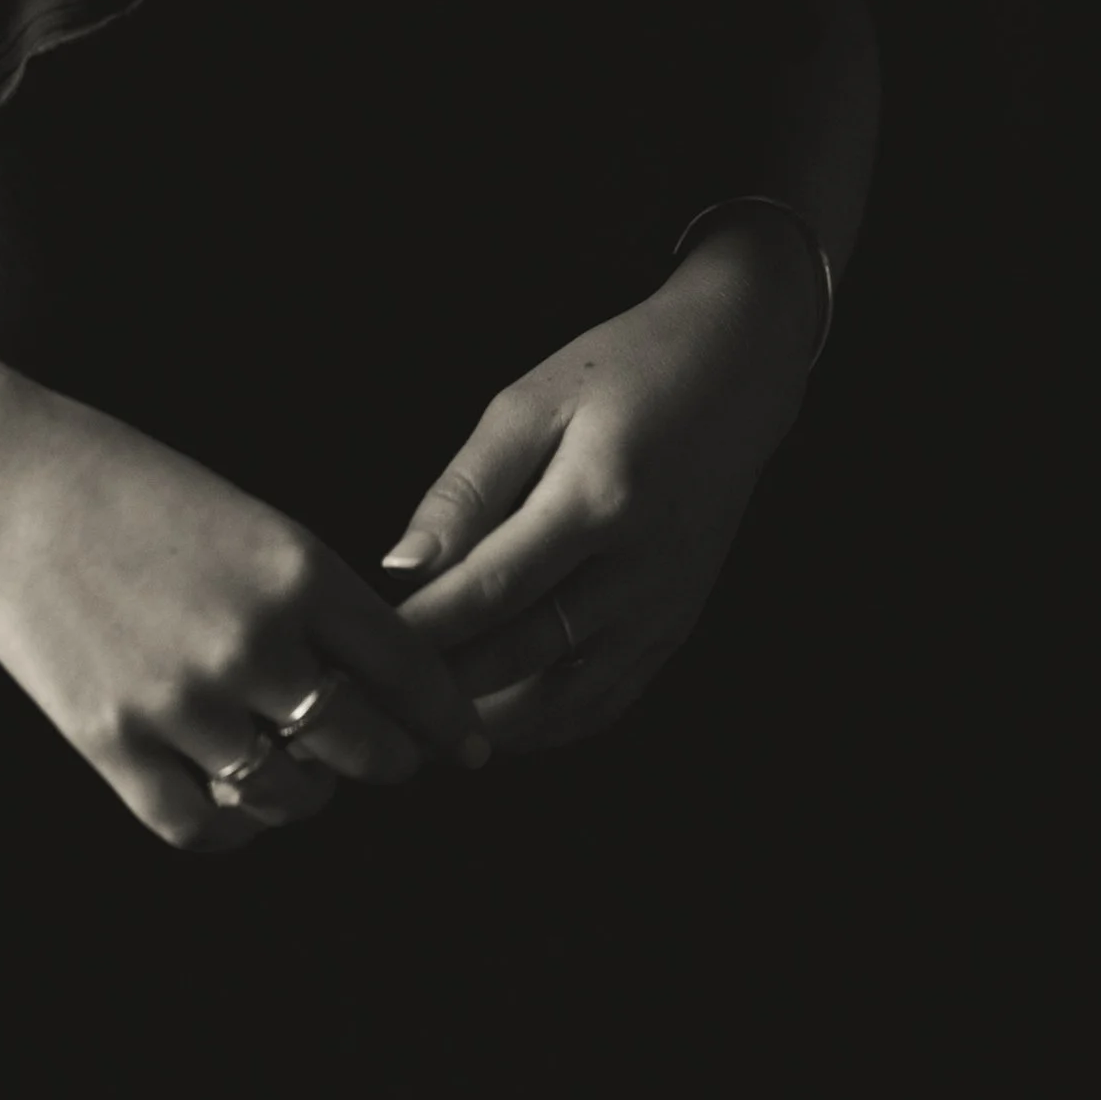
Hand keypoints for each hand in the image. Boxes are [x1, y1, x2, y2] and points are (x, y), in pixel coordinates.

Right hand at [0, 373, 492, 852]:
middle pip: (363, 745)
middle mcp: (253, 642)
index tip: (467, 746)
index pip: (408, 668)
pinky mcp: (115, 745)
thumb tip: (371, 660)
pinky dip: (232, 829)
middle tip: (390, 762)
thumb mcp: (240, 511)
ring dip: (308, 793)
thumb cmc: (119, 478)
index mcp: (295, 568)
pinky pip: (203, 827)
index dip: (446, 717)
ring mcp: (182, 702)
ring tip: (302, 775)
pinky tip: (233, 803)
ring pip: (290, 795)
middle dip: (389, 761)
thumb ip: (306, 588)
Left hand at [380, 221, 815, 753]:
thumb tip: (402, 565)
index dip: (424, 630)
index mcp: (596, 500)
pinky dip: (552, 724)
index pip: (491, 589)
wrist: (735, 372)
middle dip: (446, 686)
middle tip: (378, 706)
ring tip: (425, 727)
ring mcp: (665, 607)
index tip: (365, 651)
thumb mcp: (533, 400)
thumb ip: (467, 487)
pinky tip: (501, 724)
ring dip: (494, 720)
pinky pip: (610, 698)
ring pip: (568, 696)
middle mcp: (638, 570)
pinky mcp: (679, 624)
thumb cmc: (623, 372)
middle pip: (525, 653)